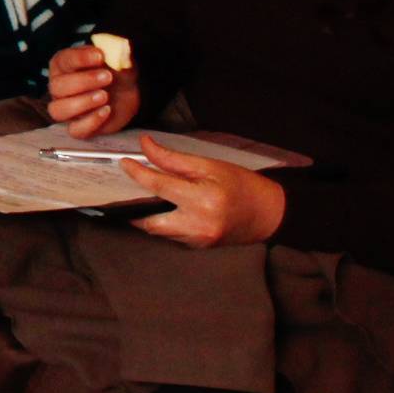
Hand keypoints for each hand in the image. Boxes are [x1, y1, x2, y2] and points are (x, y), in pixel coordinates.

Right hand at [45, 43, 141, 137]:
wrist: (126, 92)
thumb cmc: (114, 72)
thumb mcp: (118, 59)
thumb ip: (119, 53)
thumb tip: (122, 46)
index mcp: (63, 65)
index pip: (63, 61)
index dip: (80, 58)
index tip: (100, 56)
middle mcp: (59, 87)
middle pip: (58, 87)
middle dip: (83, 81)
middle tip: (107, 77)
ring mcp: (66, 108)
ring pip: (58, 110)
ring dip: (81, 103)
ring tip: (104, 96)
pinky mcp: (79, 126)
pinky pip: (75, 130)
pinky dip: (90, 122)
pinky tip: (106, 111)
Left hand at [122, 134, 287, 249]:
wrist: (269, 213)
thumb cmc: (241, 185)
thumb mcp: (210, 165)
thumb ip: (173, 159)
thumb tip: (145, 146)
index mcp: (203, 200)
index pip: (158, 186)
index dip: (137, 174)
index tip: (124, 163)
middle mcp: (198, 225)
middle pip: (149, 221)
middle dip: (134, 207)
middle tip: (125, 189)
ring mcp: (198, 240)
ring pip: (158, 231)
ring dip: (146, 215)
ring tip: (141, 196)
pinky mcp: (199, 247)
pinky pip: (171, 235)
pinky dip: (163, 222)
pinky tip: (161, 209)